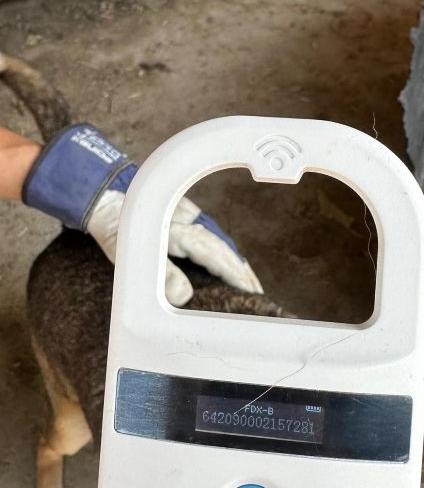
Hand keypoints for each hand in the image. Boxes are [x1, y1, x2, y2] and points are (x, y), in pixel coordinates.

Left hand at [23, 124, 261, 305]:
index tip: (251, 293)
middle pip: (224, 251)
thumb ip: (158, 273)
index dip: (235, 276)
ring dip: (236, 263)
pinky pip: (212, 238)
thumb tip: (183, 296)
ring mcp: (191, 218)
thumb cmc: (114, 224)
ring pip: (221, 244)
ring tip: (250, 283)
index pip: (217, 258)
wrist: (103, 191)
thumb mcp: (128, 252)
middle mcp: (191, 223)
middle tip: (257, 294)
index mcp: (181, 232)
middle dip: (241, 272)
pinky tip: (229, 262)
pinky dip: (224, 252)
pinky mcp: (186, 217)